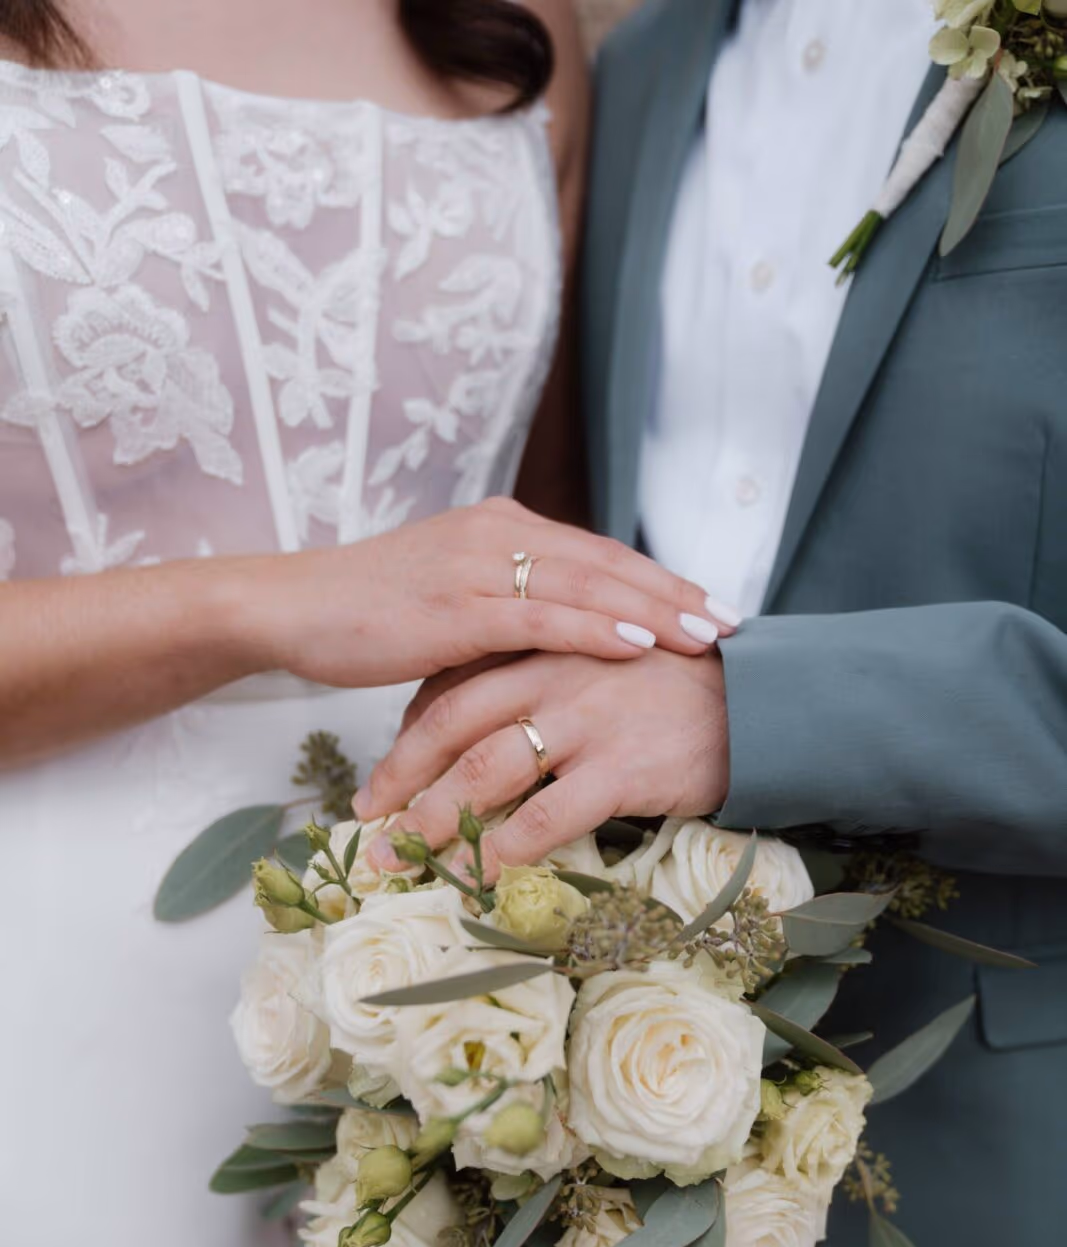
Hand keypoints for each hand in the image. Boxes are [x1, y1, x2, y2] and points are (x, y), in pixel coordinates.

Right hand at [243, 498, 738, 689]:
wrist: (295, 608)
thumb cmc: (371, 611)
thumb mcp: (451, 596)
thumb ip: (507, 602)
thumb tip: (562, 632)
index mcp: (500, 526)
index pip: (597, 552)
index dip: (659, 579)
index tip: (710, 604)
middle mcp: (497, 534)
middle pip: (606, 562)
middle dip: (675, 594)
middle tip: (734, 622)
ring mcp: (477, 567)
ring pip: (585, 585)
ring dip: (653, 611)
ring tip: (706, 636)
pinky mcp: (456, 607)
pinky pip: (541, 616)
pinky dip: (596, 627)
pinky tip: (639, 643)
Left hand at [354, 650, 730, 875]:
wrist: (761, 703)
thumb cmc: (675, 689)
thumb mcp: (600, 664)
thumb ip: (542, 683)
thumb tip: (484, 732)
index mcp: (544, 646)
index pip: (453, 686)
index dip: (408, 735)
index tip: (382, 778)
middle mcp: (556, 675)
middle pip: (453, 726)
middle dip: (402, 778)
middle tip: (368, 821)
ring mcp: (588, 720)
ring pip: (487, 770)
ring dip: (438, 819)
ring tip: (404, 858)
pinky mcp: (622, 766)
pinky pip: (549, 814)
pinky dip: (508, 847)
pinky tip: (481, 876)